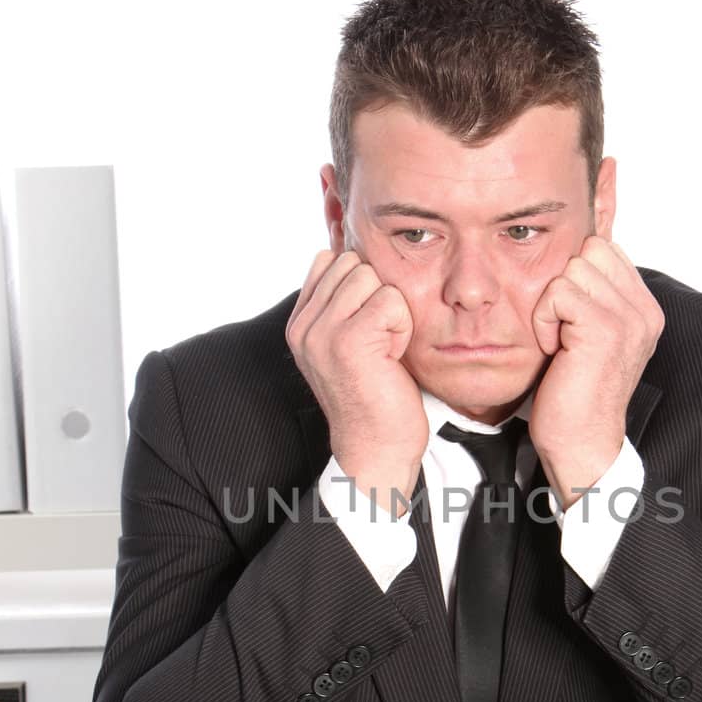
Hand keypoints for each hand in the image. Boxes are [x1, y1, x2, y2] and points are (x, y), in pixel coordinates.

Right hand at [286, 250, 428, 515]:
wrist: (377, 449)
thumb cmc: (375, 396)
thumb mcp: (347, 343)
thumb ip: (340, 302)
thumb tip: (348, 251)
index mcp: (299, 323)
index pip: (330, 260)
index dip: (362, 287)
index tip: (368, 329)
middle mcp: (303, 326)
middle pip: (353, 263)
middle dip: (378, 296)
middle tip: (379, 342)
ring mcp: (322, 332)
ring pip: (371, 276)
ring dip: (391, 311)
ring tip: (385, 349)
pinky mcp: (348, 340)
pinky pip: (390, 300)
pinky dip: (402, 327)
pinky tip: (392, 357)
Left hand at [529, 237, 663, 509]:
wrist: (581, 444)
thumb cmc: (576, 395)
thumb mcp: (592, 338)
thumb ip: (596, 298)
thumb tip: (574, 254)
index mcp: (646, 310)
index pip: (606, 248)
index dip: (576, 276)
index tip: (572, 321)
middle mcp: (645, 311)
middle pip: (590, 250)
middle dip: (565, 285)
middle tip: (565, 331)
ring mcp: (628, 318)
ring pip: (572, 268)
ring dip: (552, 304)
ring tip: (561, 342)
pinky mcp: (603, 328)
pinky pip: (558, 292)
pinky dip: (544, 320)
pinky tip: (555, 351)